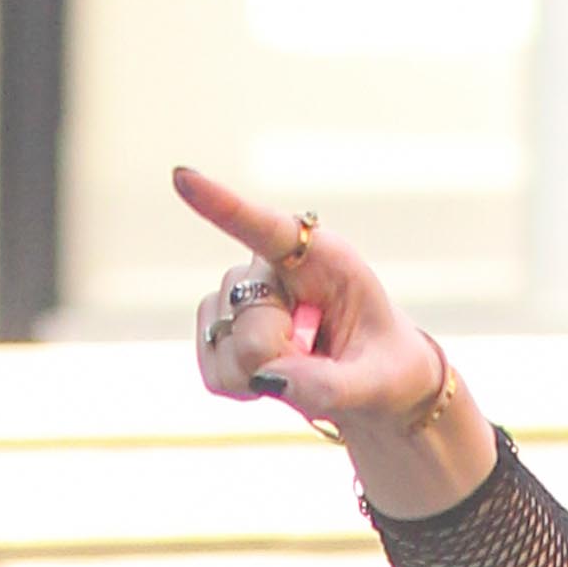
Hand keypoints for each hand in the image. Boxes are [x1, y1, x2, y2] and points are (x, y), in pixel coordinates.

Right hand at [174, 168, 492, 513]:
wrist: (371, 386)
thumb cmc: (383, 368)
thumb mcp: (380, 382)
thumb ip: (335, 386)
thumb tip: (270, 378)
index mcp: (318, 257)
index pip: (264, 228)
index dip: (223, 205)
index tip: (184, 177)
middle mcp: (269, 266)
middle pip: (251, 322)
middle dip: (285, 358)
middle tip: (323, 360)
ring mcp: (236, 297)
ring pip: (229, 349)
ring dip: (267, 376)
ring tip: (302, 367)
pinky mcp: (216, 330)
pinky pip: (215, 373)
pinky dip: (245, 388)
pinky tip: (273, 379)